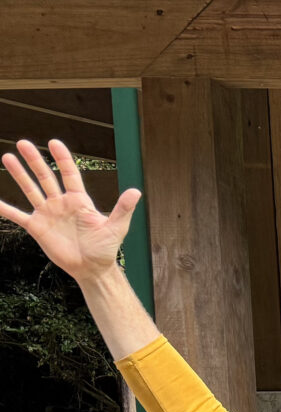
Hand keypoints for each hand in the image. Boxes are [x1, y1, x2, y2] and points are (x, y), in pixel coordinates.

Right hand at [1, 139, 141, 282]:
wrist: (92, 269)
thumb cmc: (105, 248)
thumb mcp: (116, 228)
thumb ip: (123, 209)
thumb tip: (136, 191)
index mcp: (79, 200)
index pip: (69, 174)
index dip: (63, 158)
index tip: (54, 142)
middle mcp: (61, 203)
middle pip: (45, 176)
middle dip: (35, 160)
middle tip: (23, 143)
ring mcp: (47, 213)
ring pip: (30, 189)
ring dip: (19, 174)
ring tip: (7, 157)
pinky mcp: (37, 227)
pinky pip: (17, 215)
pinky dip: (5, 208)